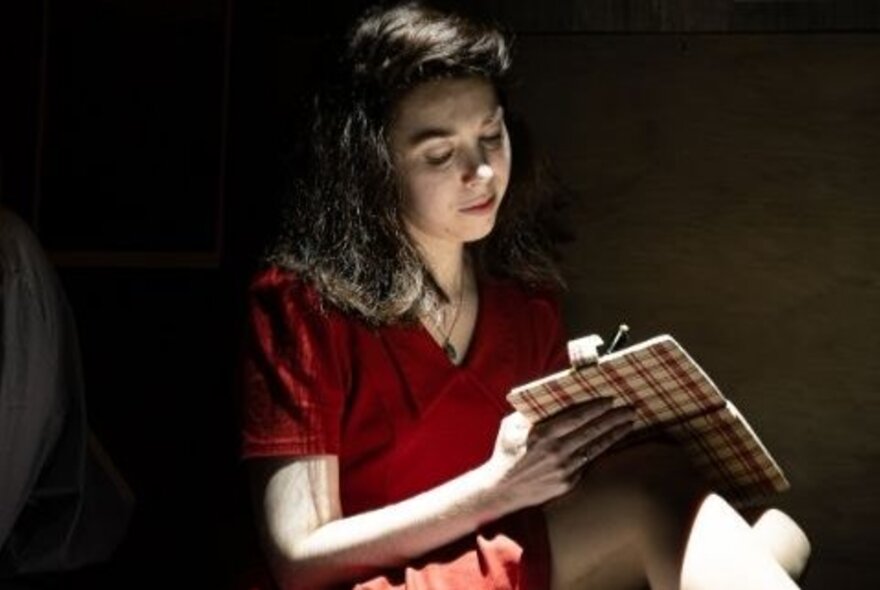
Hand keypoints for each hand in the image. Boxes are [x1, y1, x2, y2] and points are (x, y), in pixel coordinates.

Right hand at [481, 398, 635, 513]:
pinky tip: (611, 442)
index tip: (610, 399)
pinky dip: (601, 450)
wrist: (502, 489)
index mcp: (542, 433)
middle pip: (592, 431)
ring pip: (595, 447)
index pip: (576, 417)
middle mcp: (556, 450)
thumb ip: (529, 412)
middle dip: (613, 418)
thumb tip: (548, 398)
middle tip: (630, 409)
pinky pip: (587, 462)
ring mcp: (564, 468)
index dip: (596, 407)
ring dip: (614, 434)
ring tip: (629, 423)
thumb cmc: (506, 453)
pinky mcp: (568, 482)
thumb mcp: (510, 426)